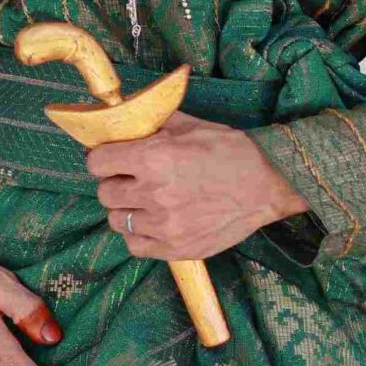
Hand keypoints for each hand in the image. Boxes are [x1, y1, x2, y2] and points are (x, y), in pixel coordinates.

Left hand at [86, 115, 304, 260]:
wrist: (268, 186)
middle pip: (105, 193)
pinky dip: (139, 234)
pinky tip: (154, 222)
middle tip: (133, 179)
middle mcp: (154, 193)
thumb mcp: (192, 126)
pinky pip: (134, 245)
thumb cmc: (232, 152)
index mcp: (154, 157)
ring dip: (127, 209)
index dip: (103, 159)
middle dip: (116, 183)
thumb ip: (155, 123)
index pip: (97, 163)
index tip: (113, 159)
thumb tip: (127, 118)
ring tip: (146, 202)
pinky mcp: (175, 248)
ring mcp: (164, 225)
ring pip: (117, 220)